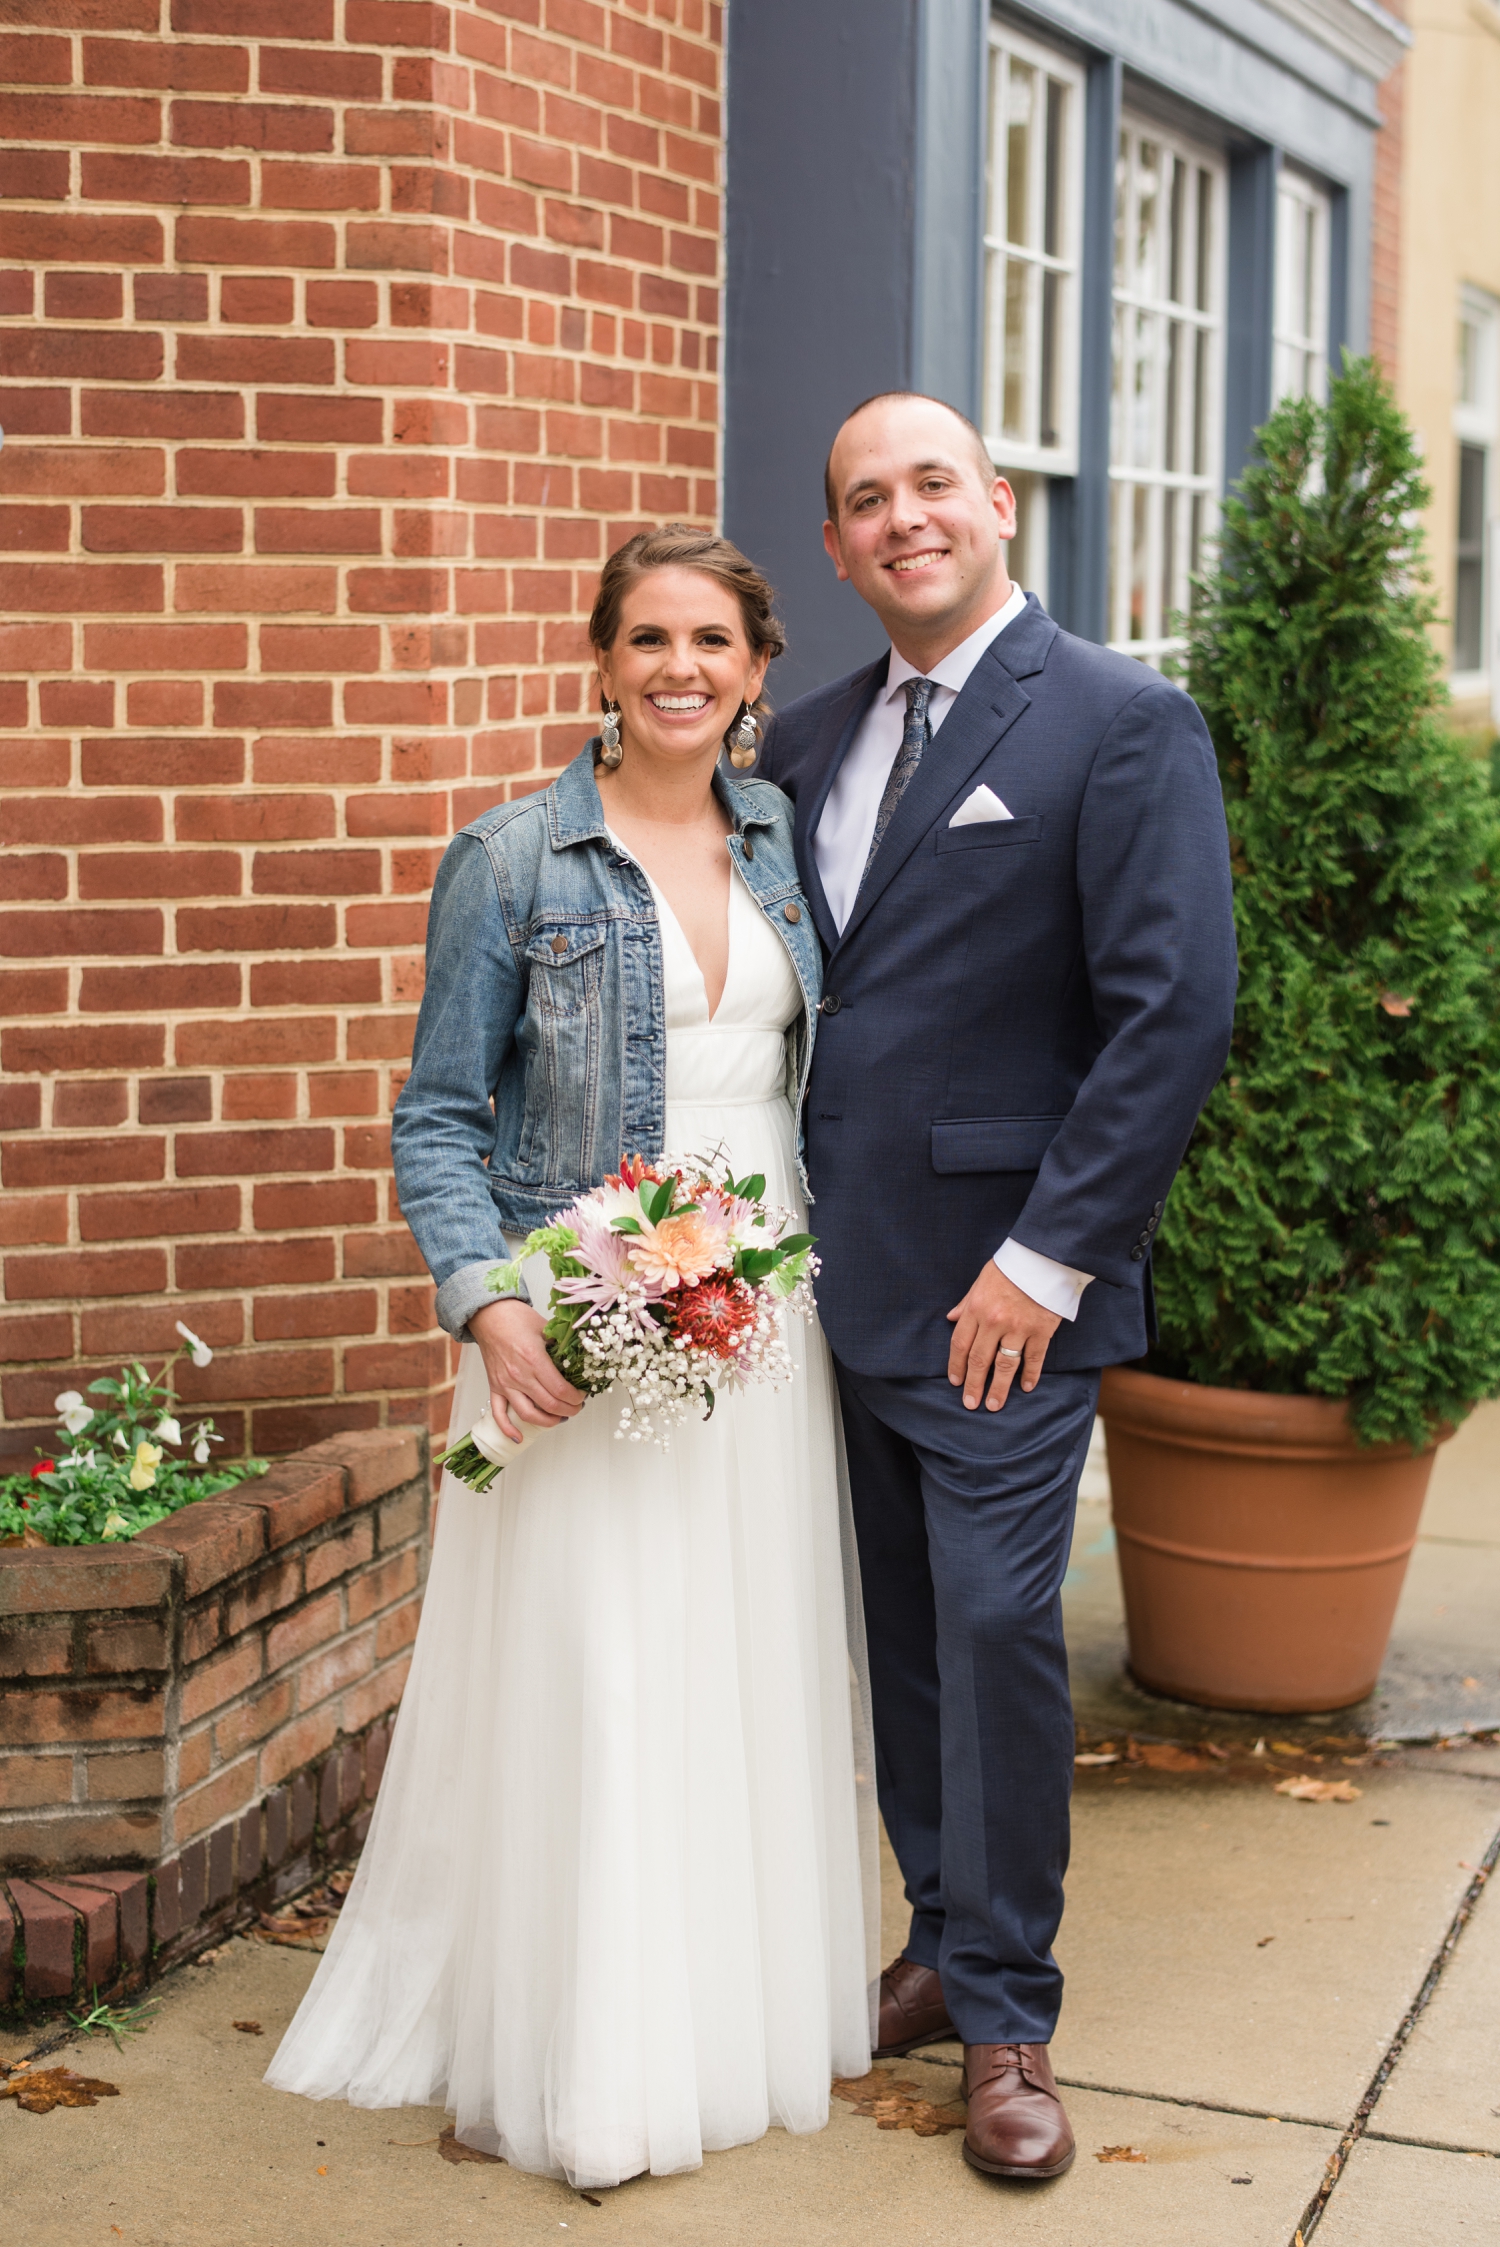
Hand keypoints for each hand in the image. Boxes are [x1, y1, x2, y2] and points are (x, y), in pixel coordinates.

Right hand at [468, 1297, 584, 1442]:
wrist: (489, 1314)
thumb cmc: (516, 1318)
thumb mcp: (546, 1328)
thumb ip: (562, 1346)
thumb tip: (579, 1359)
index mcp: (535, 1360)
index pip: (561, 1390)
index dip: (576, 1398)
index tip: (582, 1396)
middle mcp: (520, 1375)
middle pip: (550, 1405)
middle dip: (569, 1410)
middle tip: (577, 1407)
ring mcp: (506, 1384)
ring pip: (528, 1414)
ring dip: (548, 1422)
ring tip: (559, 1418)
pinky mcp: (494, 1387)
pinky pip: (499, 1414)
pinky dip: (508, 1429)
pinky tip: (518, 1437)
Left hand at [946, 1261, 1060, 1410]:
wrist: (1044, 1256)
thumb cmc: (1011, 1267)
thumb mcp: (982, 1280)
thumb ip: (967, 1302)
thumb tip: (952, 1318)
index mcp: (977, 1308)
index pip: (961, 1344)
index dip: (957, 1366)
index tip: (956, 1382)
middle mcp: (995, 1321)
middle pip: (980, 1360)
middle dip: (973, 1385)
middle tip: (970, 1404)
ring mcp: (1019, 1327)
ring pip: (1005, 1365)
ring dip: (999, 1388)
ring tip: (994, 1405)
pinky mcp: (1042, 1330)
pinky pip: (1034, 1358)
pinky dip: (1030, 1375)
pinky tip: (1026, 1387)